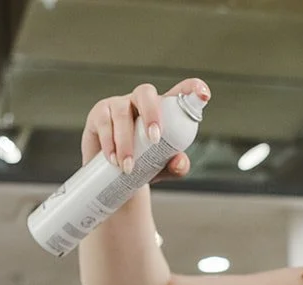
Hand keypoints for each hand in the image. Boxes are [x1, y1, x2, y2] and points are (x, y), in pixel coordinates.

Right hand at [81, 78, 209, 178]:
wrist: (112, 177)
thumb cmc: (144, 166)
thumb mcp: (164, 169)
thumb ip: (177, 166)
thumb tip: (179, 161)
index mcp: (162, 109)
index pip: (179, 92)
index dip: (192, 88)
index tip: (204, 95)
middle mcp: (140, 102)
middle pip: (146, 92)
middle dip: (151, 113)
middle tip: (155, 140)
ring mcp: (117, 105)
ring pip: (122, 112)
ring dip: (126, 140)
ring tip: (128, 167)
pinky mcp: (99, 115)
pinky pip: (103, 121)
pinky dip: (109, 142)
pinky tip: (113, 159)